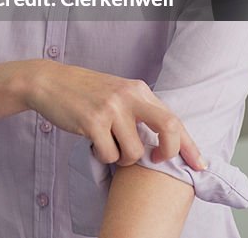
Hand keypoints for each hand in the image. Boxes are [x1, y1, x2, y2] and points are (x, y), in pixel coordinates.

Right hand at [13, 60, 206, 169]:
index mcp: (138, 89)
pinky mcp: (93, 122)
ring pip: (134, 152)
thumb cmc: (84, 92)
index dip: (189, 145)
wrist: (48, 82)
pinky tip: (92, 141)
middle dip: (169, 152)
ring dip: (122, 158)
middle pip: (168, 128)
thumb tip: (165, 142)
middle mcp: (128, 96)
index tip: (199, 164)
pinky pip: (109, 155)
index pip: (174, 118)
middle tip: (157, 160)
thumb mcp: (117, 93)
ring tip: (107, 143)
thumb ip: (139, 110)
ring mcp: (111, 108)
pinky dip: (102, 156)